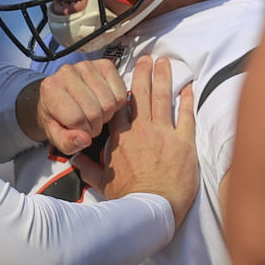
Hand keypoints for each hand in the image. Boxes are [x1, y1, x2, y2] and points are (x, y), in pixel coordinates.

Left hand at [18, 59, 126, 153]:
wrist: (60, 98)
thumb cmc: (57, 117)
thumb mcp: (56, 136)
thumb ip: (67, 142)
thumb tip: (84, 139)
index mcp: (50, 88)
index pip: (76, 118)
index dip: (82, 131)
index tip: (78, 130)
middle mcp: (67, 72)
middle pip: (95, 111)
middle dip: (94, 125)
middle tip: (88, 123)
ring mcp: (86, 66)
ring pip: (109, 103)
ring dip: (106, 115)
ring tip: (95, 114)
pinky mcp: (104, 65)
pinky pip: (121, 93)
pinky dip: (116, 104)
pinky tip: (104, 103)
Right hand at [74, 56, 198, 227]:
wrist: (152, 207)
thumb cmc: (127, 197)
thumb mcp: (101, 182)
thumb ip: (88, 167)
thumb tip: (75, 159)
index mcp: (120, 137)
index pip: (118, 107)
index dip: (120, 90)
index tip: (123, 77)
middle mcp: (141, 130)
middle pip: (141, 95)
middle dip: (144, 73)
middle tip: (147, 57)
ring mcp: (163, 134)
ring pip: (162, 98)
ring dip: (164, 78)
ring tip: (165, 62)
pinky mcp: (183, 142)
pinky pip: (185, 116)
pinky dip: (187, 101)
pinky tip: (188, 88)